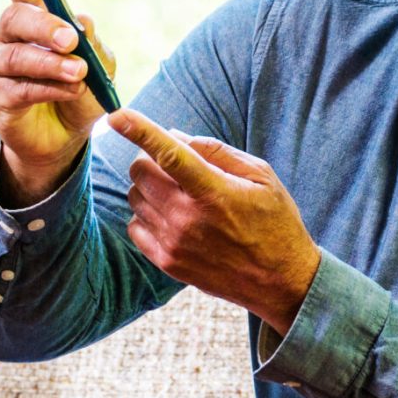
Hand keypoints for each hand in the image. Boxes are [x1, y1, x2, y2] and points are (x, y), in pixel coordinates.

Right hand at [0, 0, 118, 204]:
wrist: (65, 137)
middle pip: (14, 17)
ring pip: (15, 56)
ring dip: (50, 63)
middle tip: (70, 39)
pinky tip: (70, 91)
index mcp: (32, 17)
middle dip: (43, 25)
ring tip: (79, 72)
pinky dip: (49, 89)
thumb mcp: (99, 67)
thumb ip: (93, 46)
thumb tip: (84, 21)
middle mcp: (9, 36)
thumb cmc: (80, 90)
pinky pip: (20, 89)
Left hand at [110, 109, 321, 335]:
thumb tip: (174, 135)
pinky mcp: (167, 262)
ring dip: (149, 186)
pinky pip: (134, 226)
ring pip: (134, 196)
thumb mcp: (261, 176)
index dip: (140, 131)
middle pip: (140, 171)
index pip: (169, 154)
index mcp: (215, 192)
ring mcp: (174, 243)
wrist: (280, 282)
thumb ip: (216, 151)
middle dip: (151, 157)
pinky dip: (146, 214)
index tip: (117, 116)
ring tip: (180, 194)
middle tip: (174, 163)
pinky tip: (172, 217)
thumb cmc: (275, 221)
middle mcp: (189, 218)